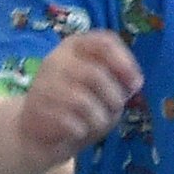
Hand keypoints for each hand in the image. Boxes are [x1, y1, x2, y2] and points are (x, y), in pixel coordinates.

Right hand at [15, 29, 142, 161]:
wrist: (39, 130)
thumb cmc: (78, 106)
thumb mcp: (102, 88)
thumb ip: (118, 80)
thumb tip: (135, 83)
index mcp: (76, 46)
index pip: (104, 42)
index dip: (125, 62)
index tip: (136, 84)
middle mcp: (58, 58)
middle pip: (96, 74)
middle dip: (114, 97)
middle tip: (116, 109)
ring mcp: (44, 83)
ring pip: (82, 101)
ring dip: (99, 117)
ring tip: (98, 123)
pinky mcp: (37, 108)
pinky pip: (69, 120)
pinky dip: (81, 130)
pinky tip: (79, 131)